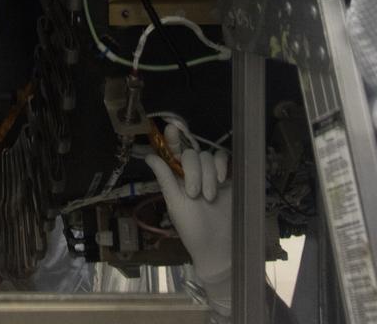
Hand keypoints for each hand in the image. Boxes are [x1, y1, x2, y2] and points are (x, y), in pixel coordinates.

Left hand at [143, 124, 231, 316]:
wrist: (218, 248)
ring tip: (208, 197)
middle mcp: (193, 172)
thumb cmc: (192, 229)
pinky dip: (221, 165)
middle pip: (191, 153)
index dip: (171, 139)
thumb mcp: (175, 203)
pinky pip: (223, 159)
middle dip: (192, 170)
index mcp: (177, 177)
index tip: (170, 128)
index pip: (172, 152)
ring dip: (206, 174)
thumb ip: (165, 178)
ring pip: (207, 156)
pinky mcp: (228, 177)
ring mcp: (211, 174)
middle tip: (195, 194)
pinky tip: (220, 180)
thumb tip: (148, 156)